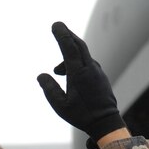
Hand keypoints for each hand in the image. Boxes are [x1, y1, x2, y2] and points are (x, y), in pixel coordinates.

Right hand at [37, 22, 124, 148]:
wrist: (106, 123)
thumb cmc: (82, 116)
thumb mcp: (60, 105)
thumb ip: (49, 89)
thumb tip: (41, 76)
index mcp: (78, 73)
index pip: (69, 47)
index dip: (62, 34)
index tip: (56, 25)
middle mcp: (90, 69)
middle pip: (79, 45)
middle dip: (68, 36)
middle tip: (59, 28)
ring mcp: (98, 72)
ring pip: (83, 56)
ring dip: (70, 56)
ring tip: (58, 71)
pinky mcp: (101, 78)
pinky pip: (88, 64)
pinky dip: (78, 63)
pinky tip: (72, 76)